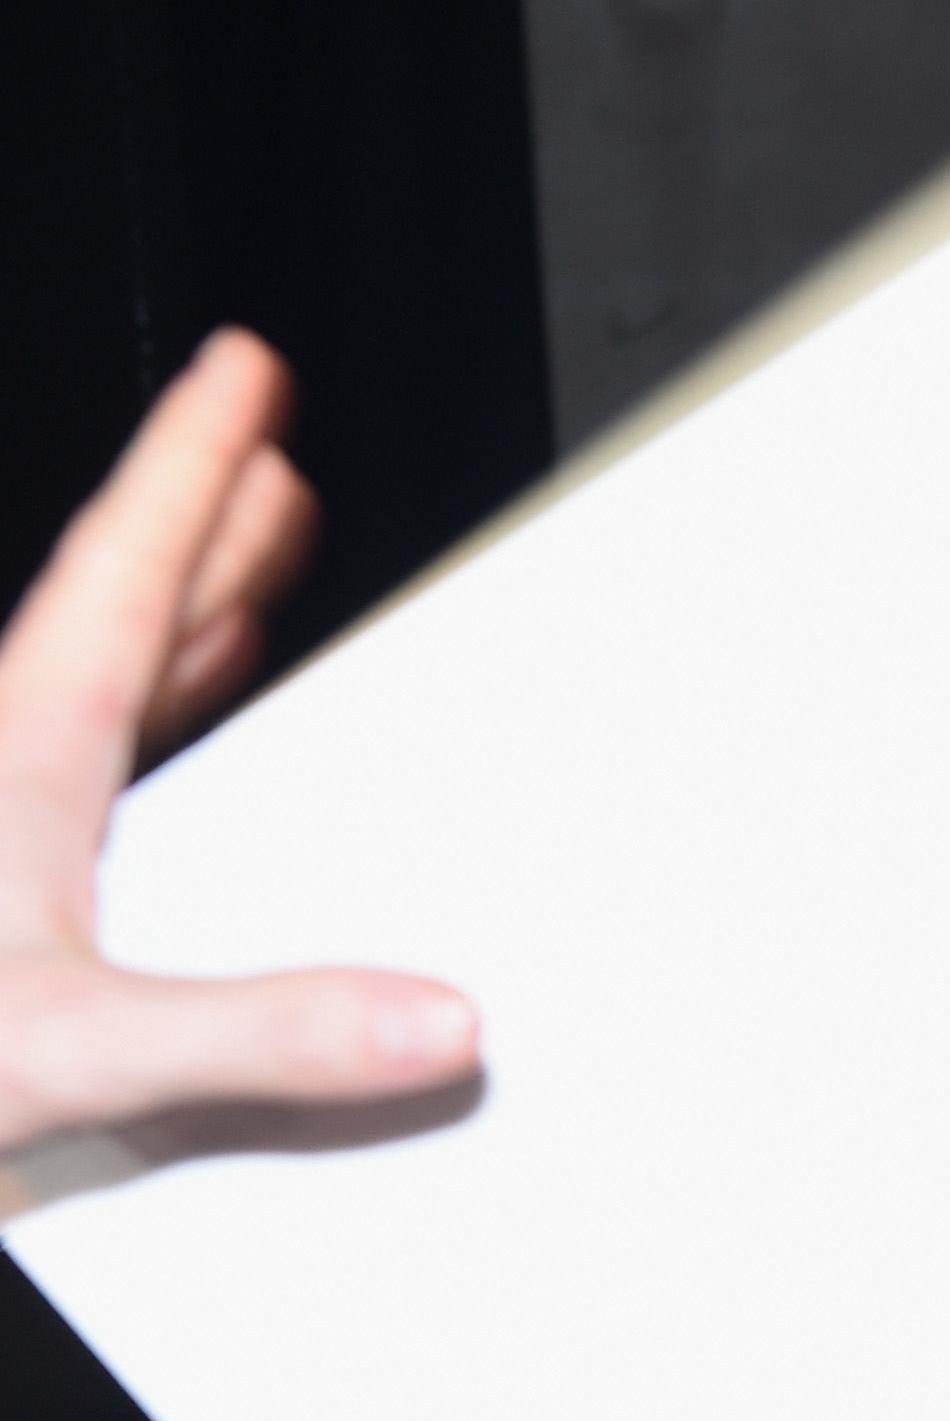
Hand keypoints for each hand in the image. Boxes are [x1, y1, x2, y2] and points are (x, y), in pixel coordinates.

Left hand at [0, 331, 479, 1163]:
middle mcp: (5, 789)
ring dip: (180, 639)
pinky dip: (154, 763)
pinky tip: (180, 798)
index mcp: (21, 764)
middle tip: (264, 452)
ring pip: (100, 704)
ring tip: (245, 596)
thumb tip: (436, 1020)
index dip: (187, 463)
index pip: (119, 573)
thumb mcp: (66, 1048)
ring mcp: (2, 851)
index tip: (242, 372)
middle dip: (202, 530)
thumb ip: (257, 1035)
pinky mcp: (9, 924)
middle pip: (118, 618)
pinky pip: (96, 803)